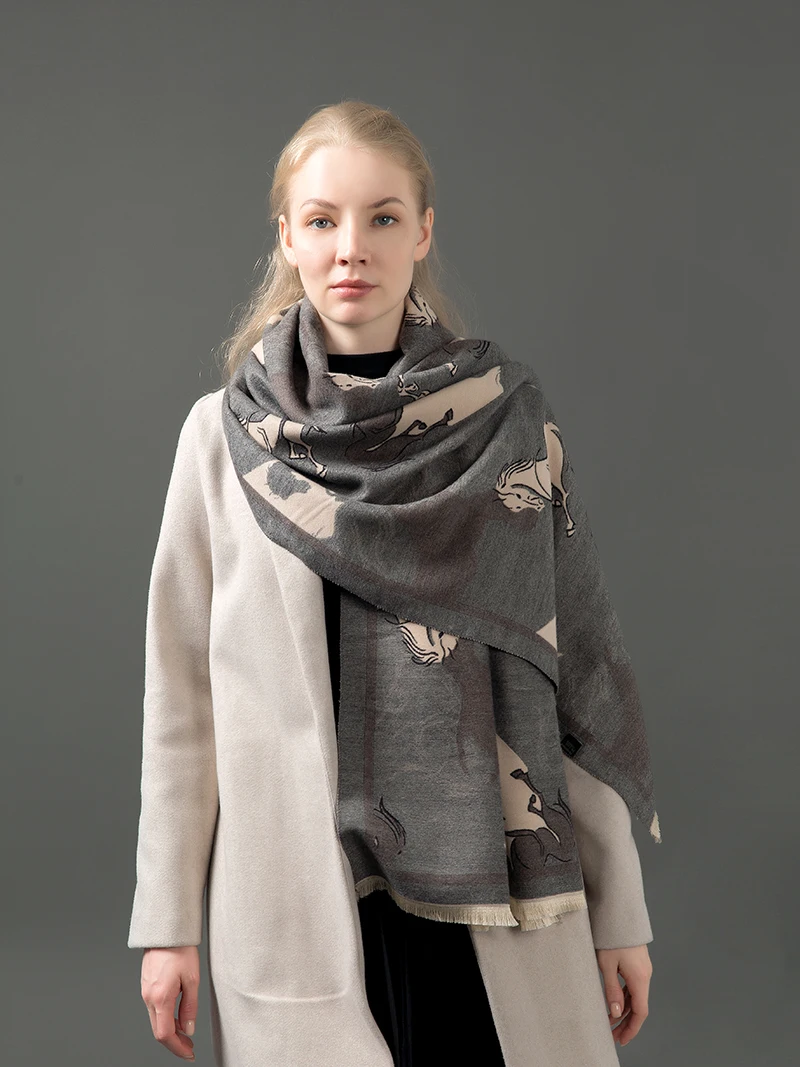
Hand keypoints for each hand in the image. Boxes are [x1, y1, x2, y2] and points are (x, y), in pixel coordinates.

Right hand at [140, 945, 199, 1060]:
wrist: (166, 931)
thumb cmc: (181, 950)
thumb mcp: (192, 979)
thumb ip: (190, 1006)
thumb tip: (188, 1029)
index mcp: (160, 997)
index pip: (165, 1034)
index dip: (177, 1047)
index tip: (189, 1052)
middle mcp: (149, 997)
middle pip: (158, 1031)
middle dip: (174, 1043)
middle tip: (189, 1048)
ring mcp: (145, 992)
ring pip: (156, 1020)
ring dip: (170, 1030)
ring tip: (186, 1033)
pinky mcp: (146, 986)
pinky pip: (154, 1009)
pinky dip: (165, 1018)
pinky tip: (177, 1016)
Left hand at [595, 943, 651, 1046]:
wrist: (619, 913)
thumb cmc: (611, 937)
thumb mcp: (606, 965)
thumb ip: (612, 990)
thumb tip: (615, 1012)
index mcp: (640, 978)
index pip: (640, 1012)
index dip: (631, 1028)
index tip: (621, 1040)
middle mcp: (645, 975)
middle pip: (639, 1006)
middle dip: (626, 1023)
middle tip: (612, 1035)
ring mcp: (643, 969)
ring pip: (636, 996)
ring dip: (624, 1010)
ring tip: (609, 1021)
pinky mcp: (637, 963)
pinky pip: (633, 986)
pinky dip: (625, 997)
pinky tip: (614, 1002)